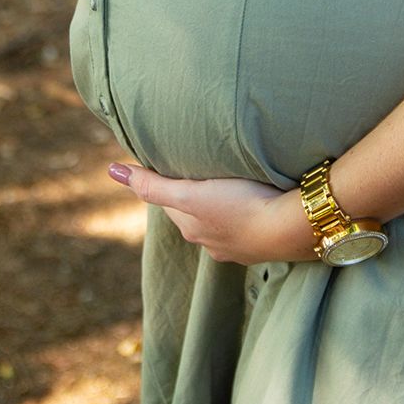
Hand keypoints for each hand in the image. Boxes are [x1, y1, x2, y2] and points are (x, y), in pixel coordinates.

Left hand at [108, 161, 320, 264]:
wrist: (291, 228)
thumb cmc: (240, 206)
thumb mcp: (190, 194)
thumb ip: (152, 185)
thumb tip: (111, 170)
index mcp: (191, 228)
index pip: (170, 200)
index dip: (169, 178)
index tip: (174, 158)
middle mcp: (211, 242)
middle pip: (196, 210)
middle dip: (196, 191)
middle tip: (203, 165)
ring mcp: (239, 245)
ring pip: (221, 218)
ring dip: (222, 202)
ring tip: (230, 180)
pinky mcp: (264, 242)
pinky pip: (247, 222)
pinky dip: (245, 210)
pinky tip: (255, 200)